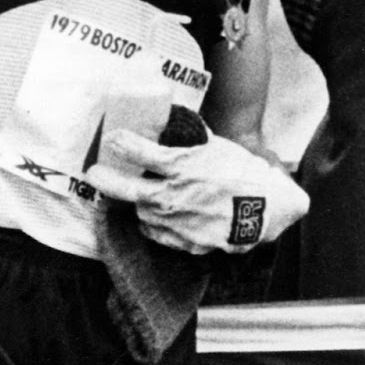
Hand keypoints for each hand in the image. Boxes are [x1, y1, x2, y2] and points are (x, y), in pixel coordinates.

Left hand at [87, 126, 308, 254]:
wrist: (270, 209)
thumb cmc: (244, 172)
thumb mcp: (217, 146)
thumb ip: (192, 139)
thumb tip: (175, 121)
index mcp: (183, 167)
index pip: (141, 152)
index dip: (122, 143)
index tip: (112, 138)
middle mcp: (175, 196)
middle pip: (129, 190)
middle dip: (106, 181)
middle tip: (93, 173)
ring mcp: (179, 223)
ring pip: (142, 214)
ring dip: (134, 203)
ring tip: (130, 194)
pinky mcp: (187, 242)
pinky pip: (159, 234)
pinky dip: (152, 224)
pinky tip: (151, 217)